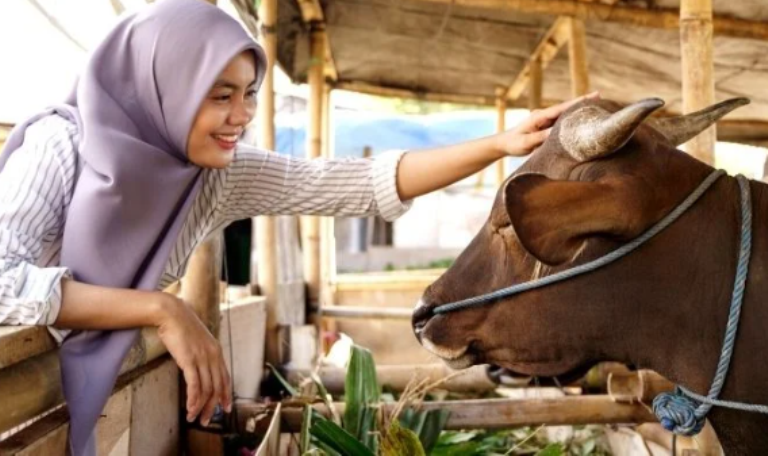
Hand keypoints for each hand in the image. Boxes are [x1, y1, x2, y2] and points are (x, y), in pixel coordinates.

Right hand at [155, 294, 231, 425]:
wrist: (171, 312)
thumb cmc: (181, 325)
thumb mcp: (197, 340)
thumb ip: (202, 353)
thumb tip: (199, 366)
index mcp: (217, 351)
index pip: (225, 378)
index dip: (225, 395)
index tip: (224, 408)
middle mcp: (213, 356)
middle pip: (217, 387)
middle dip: (212, 406)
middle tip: (206, 420)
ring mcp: (202, 358)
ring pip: (206, 389)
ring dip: (200, 407)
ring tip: (193, 418)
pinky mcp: (189, 360)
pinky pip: (194, 385)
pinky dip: (193, 400)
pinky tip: (189, 408)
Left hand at [495, 91, 599, 156]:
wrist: (504, 144)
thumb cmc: (514, 143)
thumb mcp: (526, 143)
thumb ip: (541, 137)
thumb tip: (558, 132)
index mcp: (539, 116)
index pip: (562, 107)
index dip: (578, 101)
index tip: (594, 95)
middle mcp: (544, 115)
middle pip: (567, 108)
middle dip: (583, 103)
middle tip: (602, 98)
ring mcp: (546, 120)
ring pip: (565, 115)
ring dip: (578, 112)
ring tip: (596, 109)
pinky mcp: (546, 127)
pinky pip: (561, 123)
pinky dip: (571, 121)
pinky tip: (582, 122)